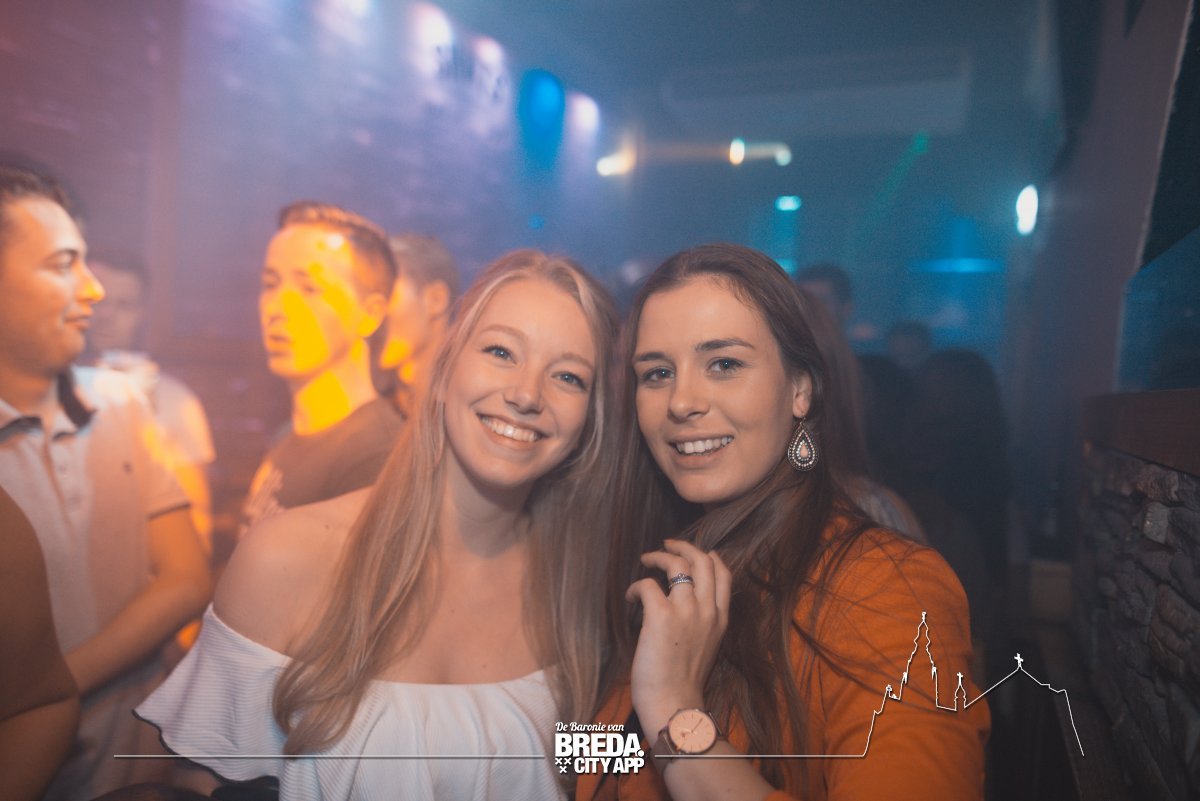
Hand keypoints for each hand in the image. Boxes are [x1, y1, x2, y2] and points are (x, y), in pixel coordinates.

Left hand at [625, 539, 731, 735]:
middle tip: (666, 544)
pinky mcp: (661, 616)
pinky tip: (630, 597)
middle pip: (702, 560)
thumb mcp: (707, 646)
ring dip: (657, 557)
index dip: (710, 556)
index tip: (698, 551)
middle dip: (684, 545)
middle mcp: (707, 610)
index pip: (724, 574)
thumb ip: (703, 623)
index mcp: (720, 618)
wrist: (674, 703)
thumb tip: (689, 604)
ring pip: (676, 563)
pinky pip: (648, 585)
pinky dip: (636, 586)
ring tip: (645, 560)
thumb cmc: (684, 681)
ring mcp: (686, 611)